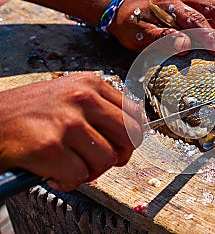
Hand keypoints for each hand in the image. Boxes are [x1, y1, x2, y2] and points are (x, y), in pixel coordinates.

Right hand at [0, 73, 142, 190]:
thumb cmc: (28, 113)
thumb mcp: (69, 95)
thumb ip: (100, 109)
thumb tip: (129, 134)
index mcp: (90, 84)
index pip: (134, 114)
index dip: (130, 138)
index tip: (119, 146)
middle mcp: (82, 98)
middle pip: (129, 137)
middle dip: (117, 156)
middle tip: (98, 161)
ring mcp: (67, 121)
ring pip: (106, 160)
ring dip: (89, 171)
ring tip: (69, 165)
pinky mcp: (49, 146)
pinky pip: (80, 176)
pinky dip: (68, 181)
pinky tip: (54, 172)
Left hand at [108, 0, 214, 53]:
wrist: (121, 8)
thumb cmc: (129, 25)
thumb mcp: (139, 36)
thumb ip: (162, 39)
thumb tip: (186, 46)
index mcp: (169, 5)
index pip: (195, 21)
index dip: (209, 37)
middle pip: (213, 7)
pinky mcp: (187, 0)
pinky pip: (209, 7)